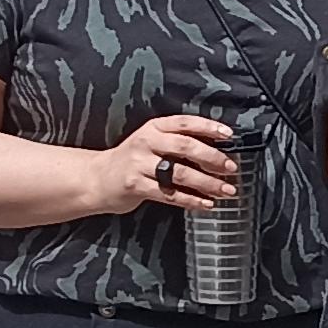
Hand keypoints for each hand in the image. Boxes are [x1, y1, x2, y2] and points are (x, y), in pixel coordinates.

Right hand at [96, 116, 240, 214]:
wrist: (96, 179)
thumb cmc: (131, 160)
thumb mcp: (150, 142)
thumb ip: (176, 142)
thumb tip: (216, 150)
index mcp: (153, 127)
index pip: (185, 123)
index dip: (209, 127)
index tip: (229, 135)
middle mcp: (146, 142)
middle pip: (186, 146)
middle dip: (213, 158)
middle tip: (231, 168)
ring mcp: (139, 164)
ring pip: (180, 173)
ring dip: (207, 183)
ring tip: (226, 190)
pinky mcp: (136, 186)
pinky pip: (169, 194)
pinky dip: (191, 200)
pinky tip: (206, 204)